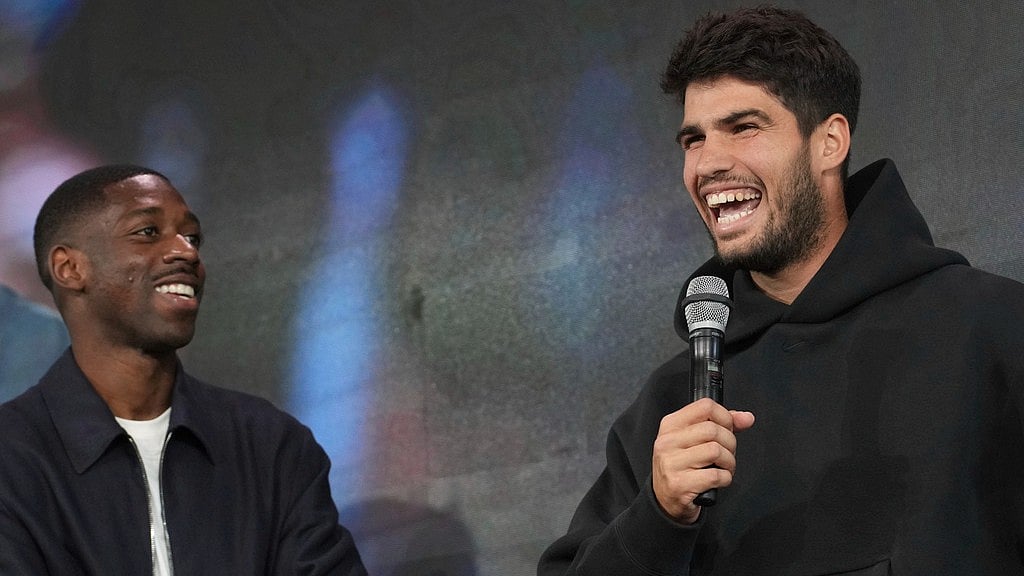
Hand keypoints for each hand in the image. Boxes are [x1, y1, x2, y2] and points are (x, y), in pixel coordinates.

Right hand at [651, 398, 754, 523]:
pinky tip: (717, 480)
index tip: (728, 428)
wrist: (665, 500)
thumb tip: (746, 418)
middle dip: (730, 443)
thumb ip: (721, 425)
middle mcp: (667, 442)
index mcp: (670, 425)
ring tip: (723, 467)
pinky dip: (725, 479)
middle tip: (726, 454)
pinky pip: (716, 475)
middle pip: (713, 430)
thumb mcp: (694, 440)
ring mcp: (671, 463)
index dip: (725, 417)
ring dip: (729, 462)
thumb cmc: (683, 467)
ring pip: (716, 451)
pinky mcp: (679, 484)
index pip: (705, 406)